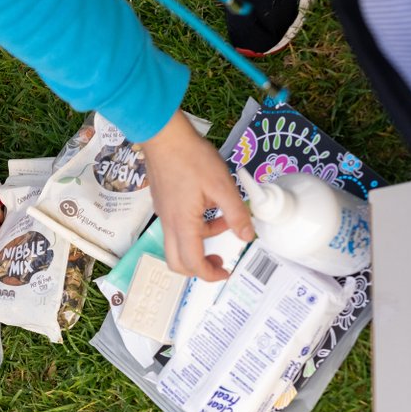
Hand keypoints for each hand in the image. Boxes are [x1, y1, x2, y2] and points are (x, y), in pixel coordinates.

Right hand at [141, 112, 253, 280]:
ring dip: (200, 241)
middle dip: (198, 268)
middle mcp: (169, 223)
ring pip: (178, 243)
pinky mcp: (163, 203)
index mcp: (183, 224)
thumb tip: (247, 236)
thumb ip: (236, 214)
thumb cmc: (191, 158)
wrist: (164, 137)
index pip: (193, 263)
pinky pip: (176, 226)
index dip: (210, 274)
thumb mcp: (222, 186)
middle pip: (177, 262)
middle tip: (218, 260)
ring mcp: (163, 213)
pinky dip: (194, 227)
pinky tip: (208, 206)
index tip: (226, 270)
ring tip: (222, 221)